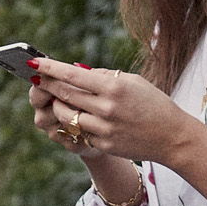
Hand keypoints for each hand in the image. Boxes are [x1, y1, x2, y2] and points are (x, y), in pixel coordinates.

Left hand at [29, 56, 206, 196]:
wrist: (172, 137)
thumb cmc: (153, 103)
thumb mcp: (132, 82)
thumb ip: (103, 76)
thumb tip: (76, 71)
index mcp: (114, 87)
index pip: (73, 75)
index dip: (50, 68)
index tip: (34, 62)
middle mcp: (106, 108)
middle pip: (65, 94)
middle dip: (48, 85)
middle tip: (37, 79)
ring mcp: (104, 128)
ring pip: (67, 115)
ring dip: (59, 106)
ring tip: (60, 99)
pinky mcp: (103, 144)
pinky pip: (80, 131)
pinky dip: (76, 122)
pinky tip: (81, 117)